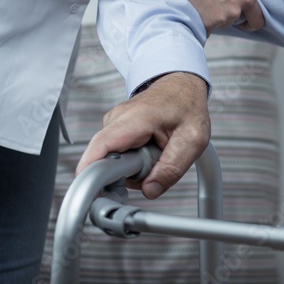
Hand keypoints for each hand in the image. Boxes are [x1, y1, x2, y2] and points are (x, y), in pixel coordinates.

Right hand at [76, 72, 210, 198]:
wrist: (183, 86)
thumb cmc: (188, 107)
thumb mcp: (193, 140)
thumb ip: (172, 168)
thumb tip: (149, 191)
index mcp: (135, 119)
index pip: (99, 149)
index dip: (91, 176)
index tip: (95, 198)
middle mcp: (117, 120)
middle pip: (104, 161)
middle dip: (127, 174)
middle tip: (154, 166)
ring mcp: (113, 124)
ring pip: (112, 161)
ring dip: (133, 167)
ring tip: (156, 153)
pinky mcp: (114, 131)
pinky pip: (116, 156)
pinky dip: (132, 160)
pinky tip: (148, 150)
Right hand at [171, 0, 283, 32]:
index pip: (258, 20)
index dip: (254, 20)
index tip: (248, 18)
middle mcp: (233, 12)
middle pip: (237, 21)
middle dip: (232, 13)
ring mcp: (216, 19)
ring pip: (221, 23)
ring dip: (217, 16)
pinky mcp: (201, 23)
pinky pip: (206, 28)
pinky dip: (203, 21)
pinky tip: (197, 6)